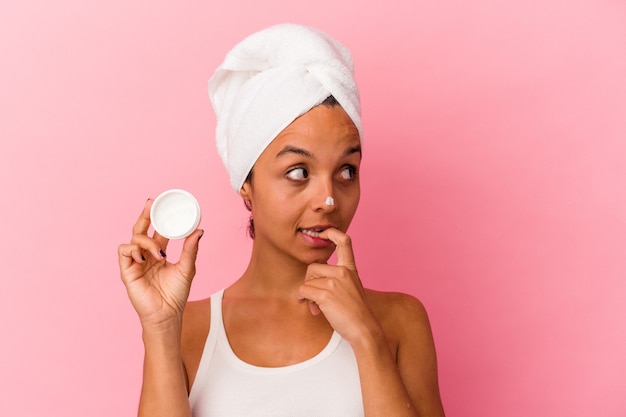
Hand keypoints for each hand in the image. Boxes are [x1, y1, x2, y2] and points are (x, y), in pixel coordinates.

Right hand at [118, 199, 202, 330]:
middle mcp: (146, 255)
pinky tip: (145, 257)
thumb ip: (191, 249)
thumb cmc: (176, 294)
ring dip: (148, 241)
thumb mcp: (187, 268)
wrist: (167, 314)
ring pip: (134, 238)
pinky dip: (134, 249)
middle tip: (151, 202)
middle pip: (142, 229)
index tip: (166, 205)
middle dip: (146, 215)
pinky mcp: (127, 271)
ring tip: (160, 254)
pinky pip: (124, 251)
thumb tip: (199, 231)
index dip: (160, 218)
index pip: (157, 230)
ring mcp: (136, 262)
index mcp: (159, 253)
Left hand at [296, 228, 377, 344]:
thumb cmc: (356, 313)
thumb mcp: (351, 289)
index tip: (322, 233)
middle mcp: (343, 272)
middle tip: (315, 298)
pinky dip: (303, 299)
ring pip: (308, 281)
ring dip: (307, 295)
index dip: (331, 232)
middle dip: (309, 282)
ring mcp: (334, 282)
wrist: (364, 330)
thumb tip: (309, 284)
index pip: (344, 241)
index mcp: (350, 268)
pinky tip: (313, 309)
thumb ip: (335, 280)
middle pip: (313, 267)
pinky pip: (304, 291)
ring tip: (317, 307)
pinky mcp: (325, 294)